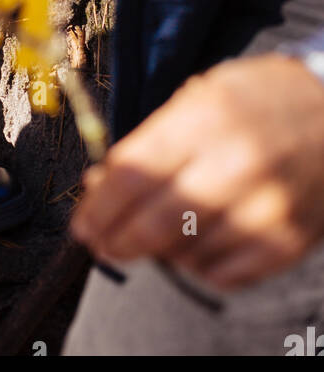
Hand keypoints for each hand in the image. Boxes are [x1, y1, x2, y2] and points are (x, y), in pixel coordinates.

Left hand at [70, 53, 323, 289]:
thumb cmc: (259, 99)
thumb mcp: (202, 96)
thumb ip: (151, 140)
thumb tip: (100, 187)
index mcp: (206, 117)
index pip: (132, 174)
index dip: (97, 207)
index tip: (83, 223)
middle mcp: (237, 163)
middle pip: (153, 223)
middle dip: (117, 241)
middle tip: (103, 245)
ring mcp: (267, 206)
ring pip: (187, 255)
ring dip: (160, 252)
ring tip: (155, 236)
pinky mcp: (290, 239)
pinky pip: (225, 274)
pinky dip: (201, 267)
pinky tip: (196, 247)